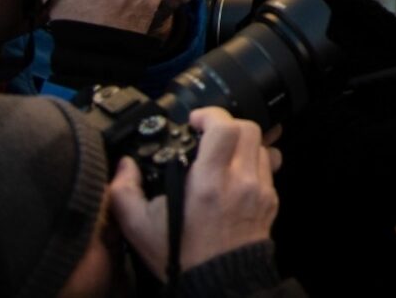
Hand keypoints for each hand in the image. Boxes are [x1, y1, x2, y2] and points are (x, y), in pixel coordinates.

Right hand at [108, 108, 282, 277]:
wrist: (218, 282)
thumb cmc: (181, 257)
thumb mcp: (139, 228)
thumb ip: (125, 192)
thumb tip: (124, 167)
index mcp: (207, 184)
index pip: (223, 128)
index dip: (210, 115)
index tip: (196, 121)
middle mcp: (239, 182)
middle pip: (248, 128)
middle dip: (227, 124)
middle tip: (209, 135)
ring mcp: (259, 190)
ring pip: (261, 144)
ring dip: (242, 142)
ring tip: (223, 154)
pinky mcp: (271, 199)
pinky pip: (269, 165)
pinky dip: (254, 161)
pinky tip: (236, 173)